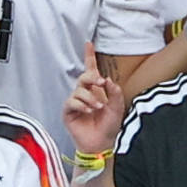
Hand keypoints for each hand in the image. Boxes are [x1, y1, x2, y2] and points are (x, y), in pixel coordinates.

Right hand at [63, 43, 126, 157]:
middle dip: (92, 78)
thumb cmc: (110, 126)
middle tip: (100, 83)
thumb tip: (105, 79)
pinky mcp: (68, 112)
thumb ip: (114, 92)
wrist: (102, 143)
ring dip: (90, 98)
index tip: (89, 43)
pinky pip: (72, 101)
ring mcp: (76, 103)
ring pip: (79, 90)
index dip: (89, 57)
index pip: (91, 70)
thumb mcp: (117, 107)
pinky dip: (81, 105)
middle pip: (84, 77)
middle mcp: (85, 94)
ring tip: (98, 108)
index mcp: (97, 90)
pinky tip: (89, 111)